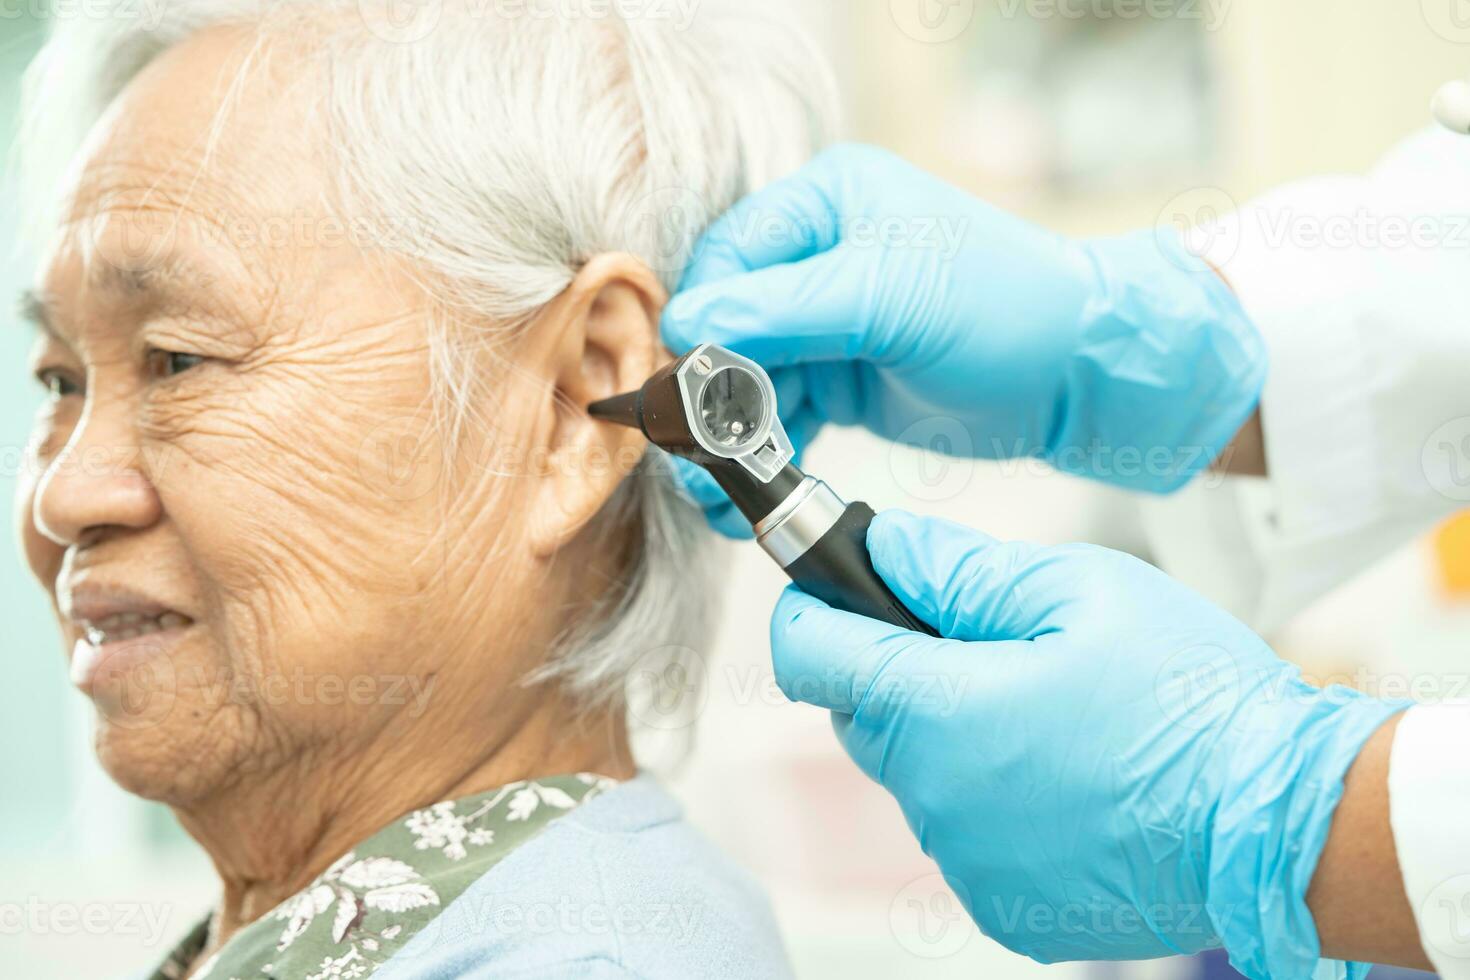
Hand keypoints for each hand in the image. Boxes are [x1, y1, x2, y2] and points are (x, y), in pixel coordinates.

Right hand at [662, 145, 1265, 536]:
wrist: (1082, 373)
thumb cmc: (1005, 307)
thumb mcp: (888, 297)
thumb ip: (781, 311)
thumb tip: (684, 327)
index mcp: (824, 203)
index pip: (727, 259)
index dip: (702, 325)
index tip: (685, 390)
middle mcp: (817, 254)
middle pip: (729, 325)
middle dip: (710, 396)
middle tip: (696, 457)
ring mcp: (828, 320)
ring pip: (747, 379)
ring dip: (731, 437)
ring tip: (720, 493)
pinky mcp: (842, 377)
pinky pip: (780, 413)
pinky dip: (765, 451)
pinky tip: (750, 492)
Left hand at [771, 510, 1404, 976]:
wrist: (1285, 823)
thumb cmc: (1189, 700)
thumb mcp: (1078, 593)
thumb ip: (961, 570)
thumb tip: (887, 549)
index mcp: (937, 713)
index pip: (811, 654)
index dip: (813, 608)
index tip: (828, 586)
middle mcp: (933, 801)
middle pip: (862, 715)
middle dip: (898, 670)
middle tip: (984, 643)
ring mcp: (968, 865)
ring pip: (916, 777)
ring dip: (951, 738)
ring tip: (1048, 714)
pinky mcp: (1007, 909)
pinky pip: (966, 835)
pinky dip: (992, 802)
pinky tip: (1068, 778)